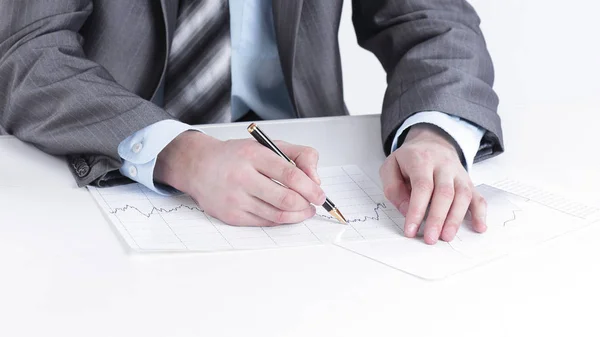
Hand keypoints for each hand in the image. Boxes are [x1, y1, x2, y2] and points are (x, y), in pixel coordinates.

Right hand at [154, 131, 325, 226]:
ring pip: (277, 216)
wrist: (198, 167)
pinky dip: (280, 220)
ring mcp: (235, 199)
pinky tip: (285, 213)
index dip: (310, 188)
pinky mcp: (231, 216)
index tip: (320, 194)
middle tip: (314, 203)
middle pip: (286, 200)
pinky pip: (265, 223)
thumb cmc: (236, 156)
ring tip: (304, 210)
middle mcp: (242, 177)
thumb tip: (315, 180)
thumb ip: (299, 156)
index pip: (290, 175)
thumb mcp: (268, 145)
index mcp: (253, 155)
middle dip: (306, 204)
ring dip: (297, 215)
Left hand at [379, 124, 486, 243]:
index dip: (416, 210)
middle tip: (430, 238)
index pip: (422, 186)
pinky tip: (479, 227)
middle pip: (445, 192)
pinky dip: (480, 213)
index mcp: (421, 160)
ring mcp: (459, 173)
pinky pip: (478, 196)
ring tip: (446, 237)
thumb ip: (393, 188)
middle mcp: (443, 165)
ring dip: (455, 219)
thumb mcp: (390, 167)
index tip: (411, 230)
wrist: (432, 142)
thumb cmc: (410, 159)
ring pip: (463, 195)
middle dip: (437, 218)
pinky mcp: (468, 182)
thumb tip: (406, 210)